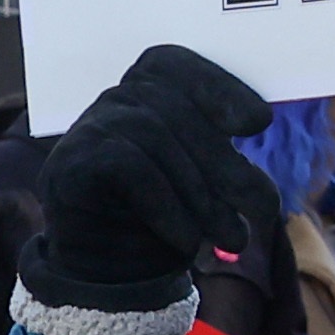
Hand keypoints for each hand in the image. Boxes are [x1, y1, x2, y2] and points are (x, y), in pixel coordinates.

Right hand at [34, 46, 274, 306]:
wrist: (105, 268)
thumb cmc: (162, 217)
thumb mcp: (204, 185)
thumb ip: (226, 163)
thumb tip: (261, 174)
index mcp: (148, 91)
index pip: (178, 66)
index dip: (220, 88)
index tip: (259, 123)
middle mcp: (116, 100)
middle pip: (176, 109)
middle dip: (227, 164)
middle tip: (263, 210)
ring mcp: (89, 127)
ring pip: (155, 136)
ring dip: (203, 195)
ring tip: (232, 238)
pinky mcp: (72, 163)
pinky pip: (130, 167)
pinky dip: (168, 207)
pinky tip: (189, 241)